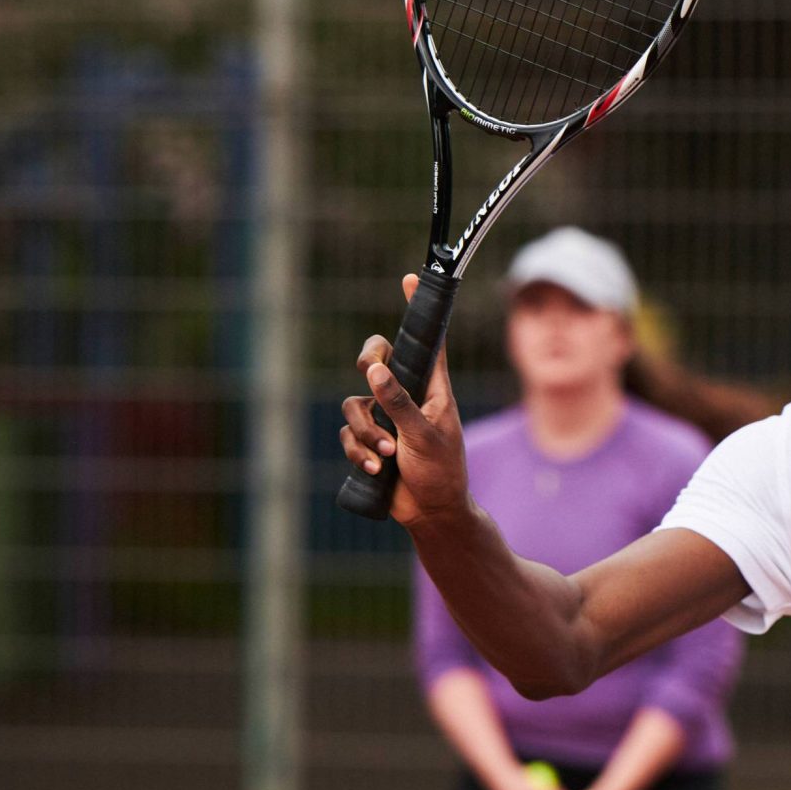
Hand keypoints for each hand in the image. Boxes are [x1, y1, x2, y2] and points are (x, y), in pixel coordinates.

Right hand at [338, 274, 468, 523]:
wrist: (431, 512)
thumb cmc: (441, 470)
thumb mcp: (424, 434)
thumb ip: (399, 401)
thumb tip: (374, 369)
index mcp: (432, 386)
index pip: (427, 340)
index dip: (417, 309)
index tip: (409, 278)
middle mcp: (407, 394)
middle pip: (377, 358)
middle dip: (368, 363)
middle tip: (369, 373)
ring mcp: (386, 416)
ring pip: (355, 402)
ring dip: (367, 431)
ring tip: (387, 454)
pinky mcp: (370, 439)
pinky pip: (349, 432)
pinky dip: (357, 450)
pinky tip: (375, 467)